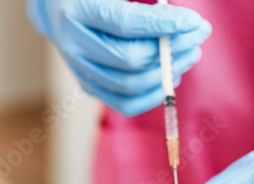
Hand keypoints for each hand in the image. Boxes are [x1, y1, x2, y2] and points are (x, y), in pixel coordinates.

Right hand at [27, 0, 210, 116]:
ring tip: (190, 54)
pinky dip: (153, 94)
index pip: (125, 23)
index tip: (194, 22)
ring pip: (130, 85)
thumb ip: (145, 0)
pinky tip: (172, 76)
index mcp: (77, 10)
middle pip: (130, 59)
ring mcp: (80, 70)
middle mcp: (73, 45)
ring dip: (167, 72)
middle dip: (171, 49)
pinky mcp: (89, 86)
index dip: (163, 25)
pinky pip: (125, 103)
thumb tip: (180, 19)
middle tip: (197, 36)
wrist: (55, 6)